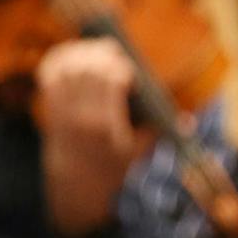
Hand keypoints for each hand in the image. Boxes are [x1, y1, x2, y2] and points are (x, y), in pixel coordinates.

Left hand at [38, 38, 151, 236]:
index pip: (109, 81)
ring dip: (82, 53)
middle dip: (102, 55)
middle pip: (87, 69)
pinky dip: (60, 59)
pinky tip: (74, 54)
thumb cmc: (114, 166)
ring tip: (96, 51)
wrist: (76, 185)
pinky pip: (48, 75)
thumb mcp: (143, 152)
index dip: (119, 66)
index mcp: (106, 124)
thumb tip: (189, 119)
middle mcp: (80, 117)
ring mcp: (61, 113)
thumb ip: (164, 133)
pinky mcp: (49, 109)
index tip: (129, 71)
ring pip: (67, 68)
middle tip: (114, 53)